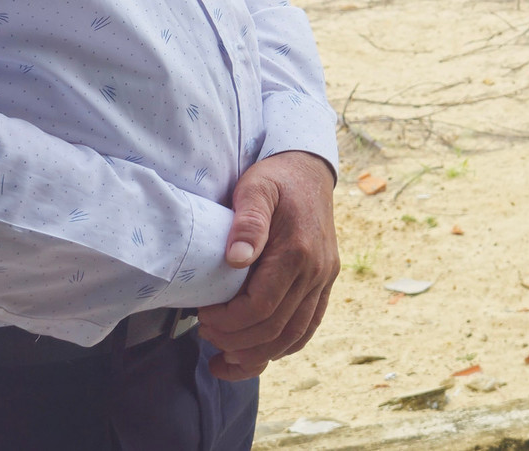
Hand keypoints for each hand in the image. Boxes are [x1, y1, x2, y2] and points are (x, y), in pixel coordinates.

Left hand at [197, 151, 338, 380]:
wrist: (310, 172)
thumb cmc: (276, 179)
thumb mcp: (256, 188)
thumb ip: (248, 221)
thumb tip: (236, 258)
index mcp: (298, 252)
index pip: (261, 307)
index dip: (228, 321)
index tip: (204, 314)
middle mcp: (317, 271)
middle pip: (275, 329)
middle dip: (236, 341)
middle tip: (206, 332)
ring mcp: (324, 280)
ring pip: (294, 337)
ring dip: (258, 355)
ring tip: (226, 357)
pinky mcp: (324, 284)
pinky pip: (308, 327)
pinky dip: (283, 348)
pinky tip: (258, 354)